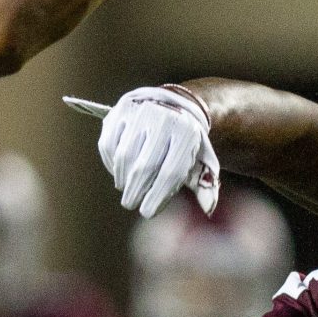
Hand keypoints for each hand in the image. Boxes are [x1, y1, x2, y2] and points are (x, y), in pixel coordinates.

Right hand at [95, 85, 219, 216]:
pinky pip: (109, 143)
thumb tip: (208, 209)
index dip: (157, 196)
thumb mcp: (203, 160)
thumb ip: (206, 185)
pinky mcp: (122, 110)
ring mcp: (141, 112)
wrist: (176, 104)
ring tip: (126, 188)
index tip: (147, 212)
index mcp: (187, 134)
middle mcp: (165, 119)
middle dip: (136, 192)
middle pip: (145, 166)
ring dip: (122, 179)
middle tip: (131, 204)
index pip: (170, 172)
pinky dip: (110, 163)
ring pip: (124, 156)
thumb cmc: (187, 142)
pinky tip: (118, 172)